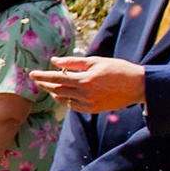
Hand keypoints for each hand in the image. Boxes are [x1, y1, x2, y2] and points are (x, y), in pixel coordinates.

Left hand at [30, 56, 147, 113]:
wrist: (137, 85)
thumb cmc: (117, 69)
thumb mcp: (95, 61)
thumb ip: (73, 62)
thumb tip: (54, 61)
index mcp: (85, 80)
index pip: (57, 79)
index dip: (42, 77)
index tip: (32, 75)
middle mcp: (85, 94)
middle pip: (57, 90)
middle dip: (45, 85)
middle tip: (36, 80)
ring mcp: (89, 104)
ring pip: (64, 100)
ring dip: (54, 93)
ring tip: (48, 86)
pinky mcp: (93, 110)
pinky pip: (73, 107)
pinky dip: (65, 101)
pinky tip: (62, 95)